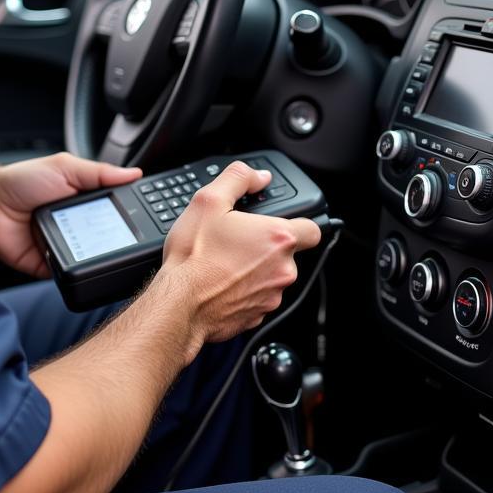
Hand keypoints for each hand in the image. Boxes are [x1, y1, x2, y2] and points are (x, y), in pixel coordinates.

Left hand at [0, 152, 141, 276]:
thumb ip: (98, 172)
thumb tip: (133, 173)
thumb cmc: (21, 181)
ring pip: (92, 256)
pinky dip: (76, 270)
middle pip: (108, 235)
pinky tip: (81, 261)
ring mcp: (66, 246)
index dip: (128, 213)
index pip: (114, 209)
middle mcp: (77, 224)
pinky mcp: (51, 266)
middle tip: (130, 235)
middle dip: (117, 236)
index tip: (145, 216)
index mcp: (84, 200)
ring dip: (98, 254)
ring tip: (104, 247)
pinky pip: (70, 273)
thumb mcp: (64, 167)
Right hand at [159, 161, 320, 354]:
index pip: (313, 227)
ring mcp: (272, 296)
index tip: (279, 221)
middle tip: (238, 239)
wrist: (179, 304)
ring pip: (273, 276)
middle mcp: (283, 269)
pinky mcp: (258, 316)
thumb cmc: (194, 257)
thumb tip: (258, 176)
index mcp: (277, 238)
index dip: (298, 221)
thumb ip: (238, 178)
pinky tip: (222, 281)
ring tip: (224, 261)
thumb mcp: (208, 201)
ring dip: (256, 268)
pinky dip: (244, 289)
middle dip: (267, 245)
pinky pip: (258, 297)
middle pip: (288, 252)